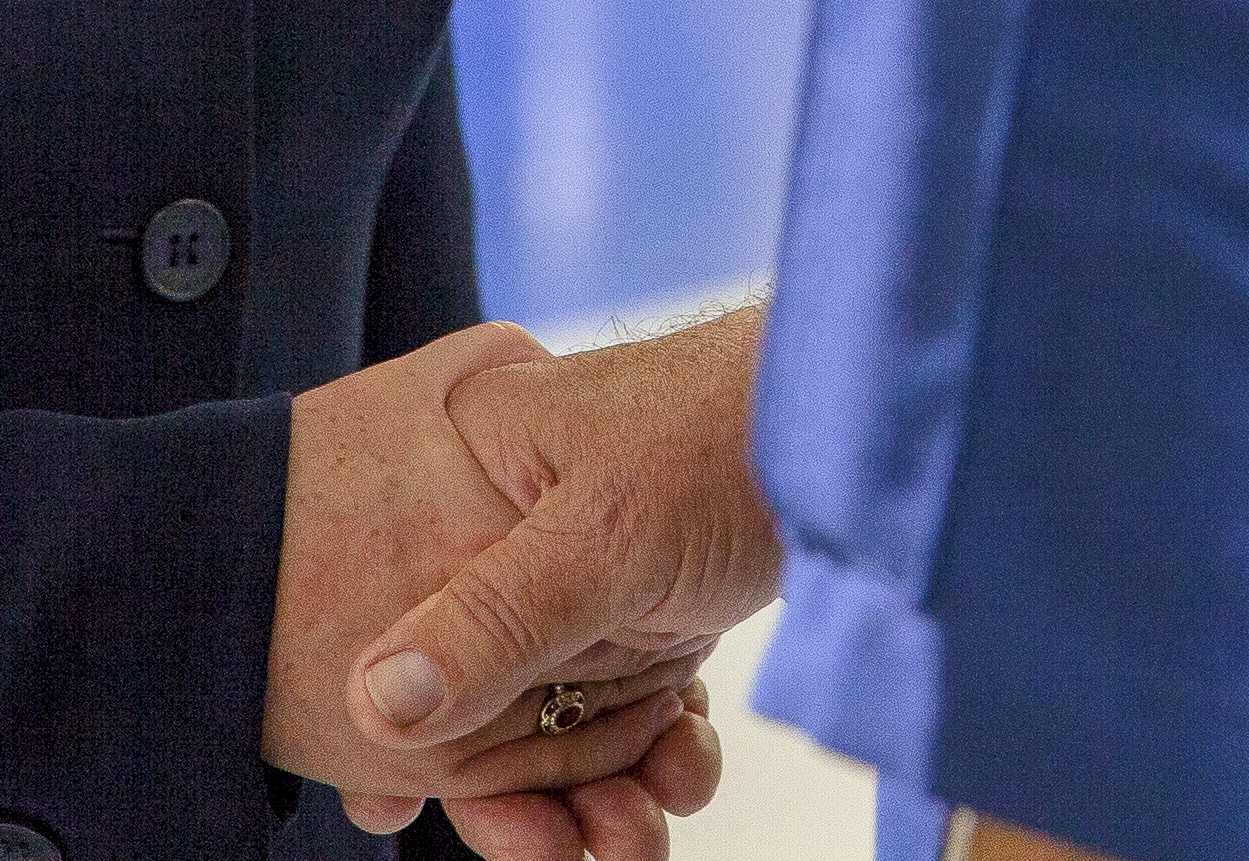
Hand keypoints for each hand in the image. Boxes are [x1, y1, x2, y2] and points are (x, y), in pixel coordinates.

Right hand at [269, 324, 715, 850]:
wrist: (873, 430)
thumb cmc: (733, 432)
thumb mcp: (603, 535)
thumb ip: (493, 620)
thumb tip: (375, 705)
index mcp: (472, 470)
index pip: (411, 627)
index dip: (424, 734)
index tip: (430, 815)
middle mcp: (516, 517)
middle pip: (486, 683)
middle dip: (531, 782)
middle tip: (566, 848)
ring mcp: (589, 560)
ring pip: (563, 707)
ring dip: (600, 783)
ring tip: (638, 832)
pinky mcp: (653, 594)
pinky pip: (631, 699)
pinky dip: (659, 750)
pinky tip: (685, 772)